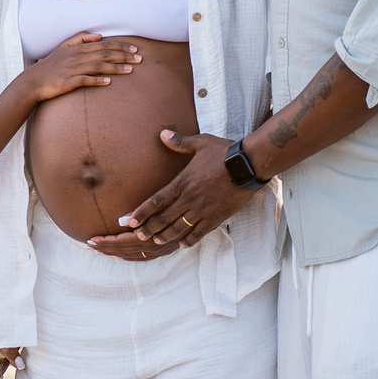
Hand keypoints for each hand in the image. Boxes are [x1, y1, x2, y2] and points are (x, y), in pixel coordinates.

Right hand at [22, 32, 141, 103]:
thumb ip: (80, 39)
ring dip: (115, 67)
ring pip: (97, 66)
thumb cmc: (51, 66)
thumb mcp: (63, 48)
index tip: (134, 48)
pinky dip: (97, 81)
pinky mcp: (67, 82)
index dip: (120, 45)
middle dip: (123, 55)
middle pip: (103, 53)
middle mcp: (75, 57)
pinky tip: (109, 83)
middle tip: (139, 58)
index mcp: (76, 48)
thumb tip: (99, 35)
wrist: (33, 82)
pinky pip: (85, 80)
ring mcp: (71, 69)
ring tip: (130, 70)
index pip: (103, 44)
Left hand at [86, 130, 257, 256]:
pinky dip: (189, 239)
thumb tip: (163, 133)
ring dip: (165, 236)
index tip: (129, 220)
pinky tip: (181, 245)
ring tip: (156, 241)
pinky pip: (199, 232)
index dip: (141, 212)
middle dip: (149, 228)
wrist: (248, 164)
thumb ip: (180, 142)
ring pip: (179, 228)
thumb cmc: (224, 151)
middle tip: (138, 236)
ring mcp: (202, 209)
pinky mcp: (216, 216)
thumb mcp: (201, 143)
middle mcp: (189, 198)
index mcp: (182, 182)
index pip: (156, 200)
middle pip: (164, 218)